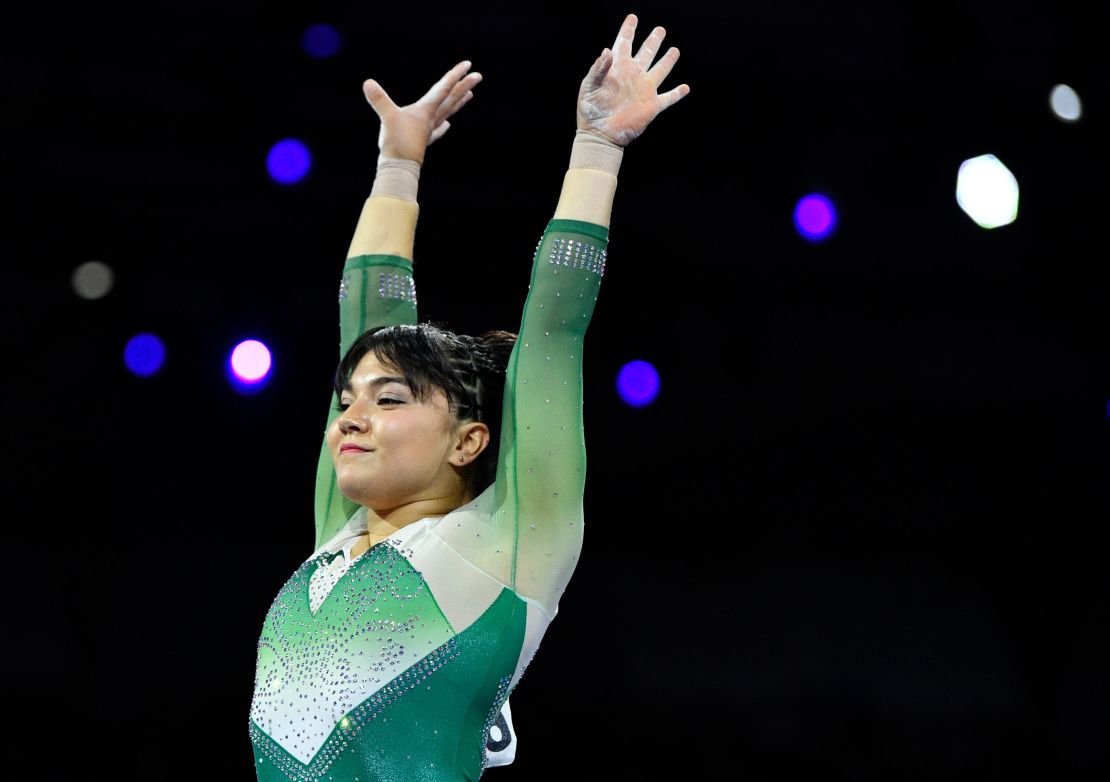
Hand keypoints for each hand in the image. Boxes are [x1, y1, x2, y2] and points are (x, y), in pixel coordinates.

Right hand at [362, 60, 482, 163]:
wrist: (399, 168)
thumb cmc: (396, 143)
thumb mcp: (387, 118)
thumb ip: (379, 100)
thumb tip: (368, 83)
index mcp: (426, 110)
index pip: (444, 88)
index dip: (455, 75)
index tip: (469, 65)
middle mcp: (431, 119)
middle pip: (451, 99)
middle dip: (464, 86)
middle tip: (478, 76)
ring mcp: (429, 130)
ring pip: (447, 112)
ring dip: (458, 102)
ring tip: (470, 95)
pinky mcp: (423, 141)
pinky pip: (437, 131)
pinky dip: (443, 126)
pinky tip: (447, 125)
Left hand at [577, 14, 689, 146]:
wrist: (600, 135)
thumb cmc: (590, 110)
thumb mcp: (589, 86)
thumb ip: (598, 68)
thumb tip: (607, 50)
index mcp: (617, 68)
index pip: (624, 43)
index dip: (629, 30)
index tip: (633, 18)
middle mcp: (633, 75)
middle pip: (646, 52)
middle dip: (653, 41)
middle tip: (660, 30)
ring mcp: (644, 90)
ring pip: (660, 70)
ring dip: (668, 61)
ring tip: (674, 50)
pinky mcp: (652, 106)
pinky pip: (668, 98)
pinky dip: (677, 93)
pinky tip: (685, 88)